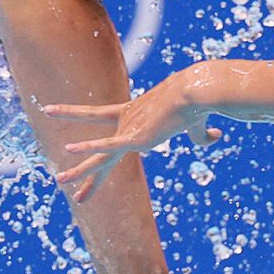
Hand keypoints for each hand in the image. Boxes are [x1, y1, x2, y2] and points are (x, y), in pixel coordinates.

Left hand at [43, 73, 221, 201]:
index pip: (107, 135)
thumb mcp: (198, 126)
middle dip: (82, 171)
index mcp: (135, 120)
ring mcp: (129, 132)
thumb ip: (201, 135)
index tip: (70, 145)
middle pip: (100, 153)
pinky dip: (90, 147)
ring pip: (100, 157)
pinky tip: (70, 150)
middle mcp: (127, 126)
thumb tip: (215, 136)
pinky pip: (108, 145)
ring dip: (79, 171)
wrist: (195, 92)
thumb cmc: (197, 106)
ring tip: (58, 181)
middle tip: (60, 180)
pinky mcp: (135, 136)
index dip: (87, 137)